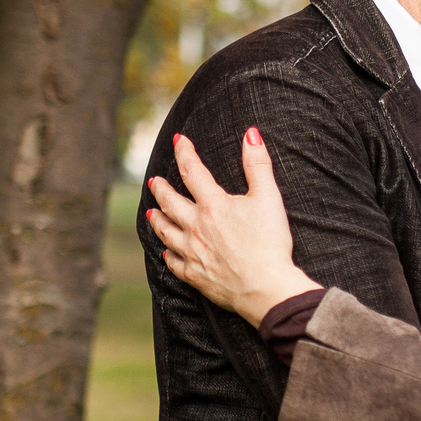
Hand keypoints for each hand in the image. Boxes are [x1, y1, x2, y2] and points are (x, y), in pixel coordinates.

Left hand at [147, 128, 321, 325]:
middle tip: (153, 181)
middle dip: (160, 189)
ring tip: (150, 213)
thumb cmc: (270, 242)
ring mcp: (192, 253)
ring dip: (157, 220)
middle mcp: (196, 227)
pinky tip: (165, 253)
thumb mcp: (268, 197)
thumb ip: (258, 164)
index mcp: (212, 205)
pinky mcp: (195, 275)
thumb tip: (251, 134)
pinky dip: (168, 256)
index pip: (192, 171)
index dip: (184, 152)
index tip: (178, 141)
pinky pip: (174, 264)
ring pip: (166, 232)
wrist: (265, 287)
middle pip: (170, 203)